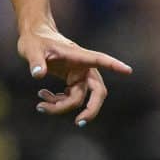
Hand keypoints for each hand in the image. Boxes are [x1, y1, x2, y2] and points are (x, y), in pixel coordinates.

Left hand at [17, 24, 131, 126]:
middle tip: (79, 122)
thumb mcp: (31, 49)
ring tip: (41, 106)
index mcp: (78, 56)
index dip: (114, 65)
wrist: (34, 37)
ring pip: (78, 99)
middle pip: (97, 92)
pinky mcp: (72, 81)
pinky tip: (43, 96)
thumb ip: (36, 61)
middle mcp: (83, 67)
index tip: (127, 70)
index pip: (100, 60)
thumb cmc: (35, 40)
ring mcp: (79, 75)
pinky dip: (58, 103)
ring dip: (61, 107)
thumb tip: (37, 75)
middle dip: (90, 109)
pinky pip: (70, 98)